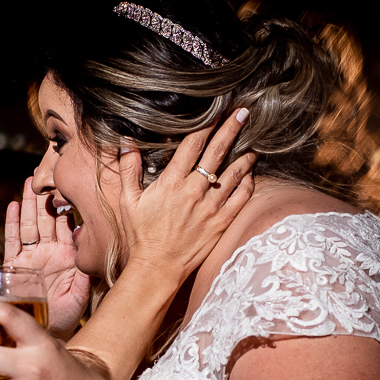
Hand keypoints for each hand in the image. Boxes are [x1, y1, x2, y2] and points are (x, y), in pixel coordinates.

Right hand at [4, 177, 91, 337]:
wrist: (48, 334)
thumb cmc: (68, 314)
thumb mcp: (83, 288)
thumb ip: (86, 265)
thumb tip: (84, 237)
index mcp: (67, 254)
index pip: (65, 223)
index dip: (66, 203)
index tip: (68, 183)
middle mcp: (48, 252)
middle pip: (45, 218)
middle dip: (44, 196)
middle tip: (44, 173)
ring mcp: (31, 257)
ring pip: (29, 225)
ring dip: (29, 204)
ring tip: (29, 183)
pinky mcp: (14, 266)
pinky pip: (13, 242)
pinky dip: (12, 224)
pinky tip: (13, 206)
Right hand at [119, 108, 256, 279]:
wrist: (157, 268)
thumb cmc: (140, 235)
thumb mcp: (127, 201)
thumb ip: (128, 170)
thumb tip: (126, 143)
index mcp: (171, 183)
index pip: (192, 145)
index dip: (206, 125)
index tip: (216, 111)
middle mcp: (193, 191)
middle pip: (217, 152)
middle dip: (231, 129)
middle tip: (243, 113)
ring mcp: (210, 207)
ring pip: (233, 174)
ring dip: (245, 156)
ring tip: (253, 144)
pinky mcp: (221, 223)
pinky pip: (240, 198)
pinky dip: (247, 183)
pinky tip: (250, 175)